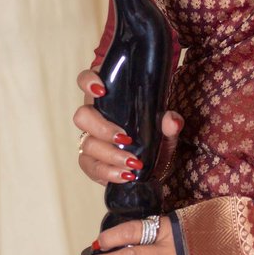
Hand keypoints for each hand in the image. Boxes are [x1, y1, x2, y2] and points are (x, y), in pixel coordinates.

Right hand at [73, 68, 184, 185]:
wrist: (155, 166)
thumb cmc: (156, 137)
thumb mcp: (167, 130)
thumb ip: (171, 123)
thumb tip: (171, 120)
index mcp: (110, 97)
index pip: (87, 80)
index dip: (88, 81)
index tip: (101, 90)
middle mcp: (96, 115)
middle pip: (82, 115)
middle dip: (102, 128)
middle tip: (125, 137)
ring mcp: (91, 139)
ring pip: (87, 143)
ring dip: (111, 154)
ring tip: (133, 162)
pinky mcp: (91, 162)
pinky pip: (91, 167)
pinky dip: (109, 172)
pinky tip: (126, 175)